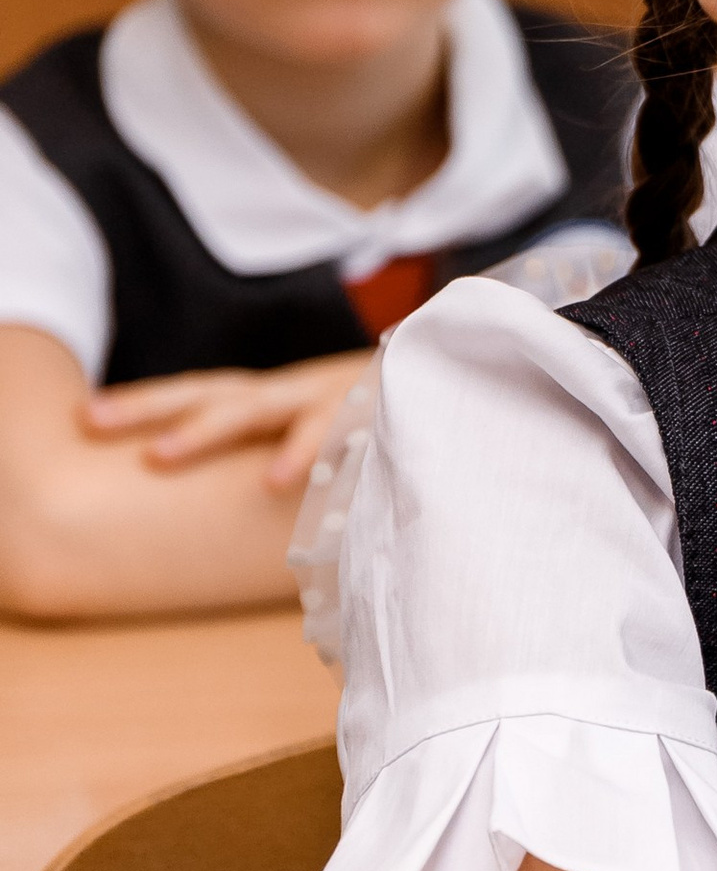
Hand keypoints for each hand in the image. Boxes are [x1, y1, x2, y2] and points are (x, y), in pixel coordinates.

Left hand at [79, 348, 375, 493]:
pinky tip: (277, 481)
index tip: (88, 416)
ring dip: (209, 429)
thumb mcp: (337, 430)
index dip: (148, 402)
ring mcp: (335, 394)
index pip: (205, 392)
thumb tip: (249, 499)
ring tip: (160, 456)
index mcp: (284, 397)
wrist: (475, 371)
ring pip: (260, 407)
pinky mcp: (379, 408)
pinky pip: (336, 432)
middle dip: (152, 410)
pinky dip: (306, 453)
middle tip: (95, 423)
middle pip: (214, 394)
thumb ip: (295, 455)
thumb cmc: (400, 421)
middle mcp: (299, 390)